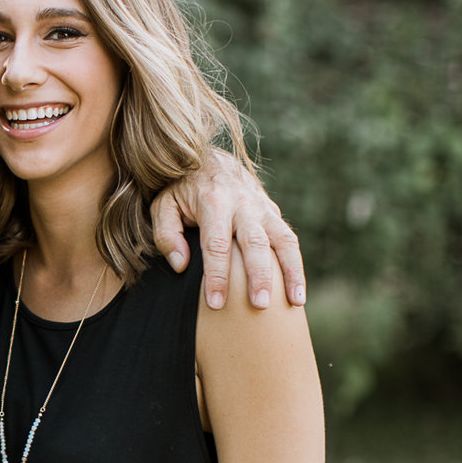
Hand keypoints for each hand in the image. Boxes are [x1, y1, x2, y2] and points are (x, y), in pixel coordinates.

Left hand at [150, 146, 304, 309]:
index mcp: (213, 201)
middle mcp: (243, 203)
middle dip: (259, 276)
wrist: (210, 157)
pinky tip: (298, 293)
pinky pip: (289, 239)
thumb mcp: (164, 204)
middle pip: (255, 243)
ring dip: (292, 272)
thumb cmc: (183, 189)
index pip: (217, 245)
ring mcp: (262, 207)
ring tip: (296, 302)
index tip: (217, 304)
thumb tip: (181, 265)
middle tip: (260, 305)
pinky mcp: (273, 212)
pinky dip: (296, 266)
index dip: (217, 276)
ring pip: (284, 240)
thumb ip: (166, 234)